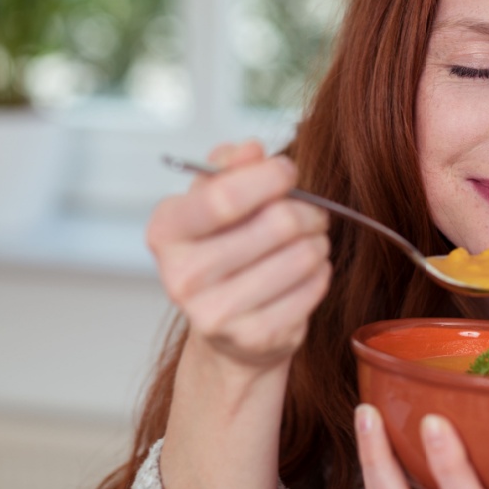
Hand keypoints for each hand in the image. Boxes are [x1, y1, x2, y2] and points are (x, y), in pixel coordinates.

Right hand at [148, 140, 331, 373]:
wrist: (226, 329)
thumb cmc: (224, 249)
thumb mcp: (214, 200)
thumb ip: (229, 167)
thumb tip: (250, 150)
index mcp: (167, 231)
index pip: (224, 196)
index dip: (269, 177)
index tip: (287, 171)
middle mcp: (182, 276)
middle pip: (277, 224)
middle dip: (308, 210)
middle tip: (312, 212)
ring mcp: (216, 313)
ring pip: (303, 255)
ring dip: (317, 241)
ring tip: (309, 241)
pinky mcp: (255, 339)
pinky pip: (313, 287)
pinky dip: (321, 272)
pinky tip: (307, 272)